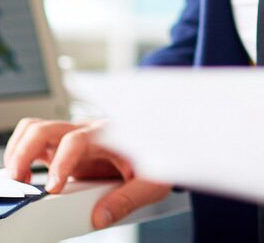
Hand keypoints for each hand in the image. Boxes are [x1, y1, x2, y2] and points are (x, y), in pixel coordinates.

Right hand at [3, 117, 170, 228]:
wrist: (164, 138)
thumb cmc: (159, 155)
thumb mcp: (152, 180)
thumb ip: (128, 198)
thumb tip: (100, 217)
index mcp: (109, 135)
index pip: (76, 140)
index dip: (61, 162)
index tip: (53, 187)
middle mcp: (88, 131)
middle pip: (46, 128)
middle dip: (24, 152)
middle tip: (18, 181)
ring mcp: (74, 136)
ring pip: (36, 129)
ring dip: (19, 151)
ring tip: (18, 180)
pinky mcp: (66, 145)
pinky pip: (37, 140)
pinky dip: (21, 154)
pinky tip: (25, 177)